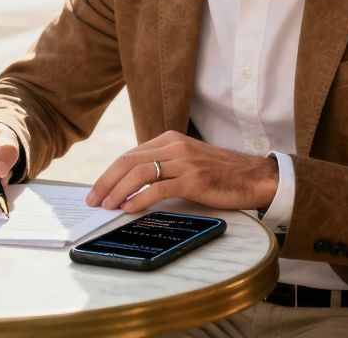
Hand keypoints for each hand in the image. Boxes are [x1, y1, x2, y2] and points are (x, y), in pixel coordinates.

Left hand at [86, 131, 278, 213]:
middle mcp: (174, 146)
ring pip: (140, 173)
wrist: (254, 177)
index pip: (130, 154)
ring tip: (108, 206)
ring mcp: (184, 162)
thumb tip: (131, 185)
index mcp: (169, 139)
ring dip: (118, 190)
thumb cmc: (219, 173)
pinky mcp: (193, 179)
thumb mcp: (186, 161)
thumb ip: (163, 166)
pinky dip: (140, 198)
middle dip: (106, 181)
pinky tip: (130, 208)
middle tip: (93, 199)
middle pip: (129, 161)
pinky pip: (159, 188)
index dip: (110, 173)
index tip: (97, 190)